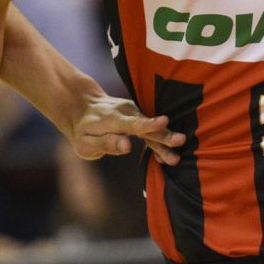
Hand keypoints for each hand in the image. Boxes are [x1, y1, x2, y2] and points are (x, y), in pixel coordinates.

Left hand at [69, 94, 185, 164]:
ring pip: (152, 128)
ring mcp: (134, 111)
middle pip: (147, 126)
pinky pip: (152, 127)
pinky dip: (160, 138)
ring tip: (176, 156)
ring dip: (165, 140)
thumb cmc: (83, 130)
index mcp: (111, 119)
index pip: (132, 123)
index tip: (164, 122)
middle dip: (164, 135)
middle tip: (181, 141)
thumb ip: (107, 144)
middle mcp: (126, 112)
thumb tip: (128, 147)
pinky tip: (167, 153)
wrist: (83, 107)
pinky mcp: (139, 114)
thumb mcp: (86, 143)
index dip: (149, 124)